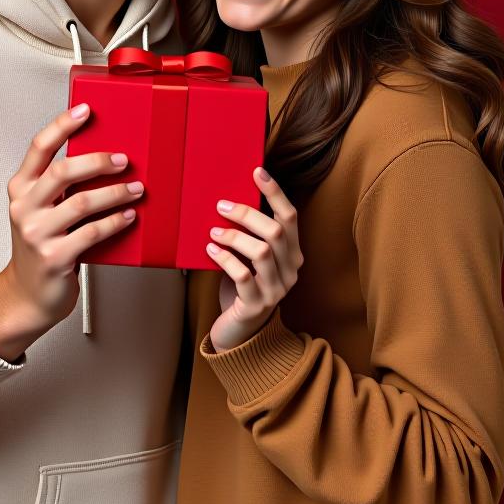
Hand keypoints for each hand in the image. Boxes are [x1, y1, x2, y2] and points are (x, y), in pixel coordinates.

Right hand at [0, 102, 141, 359]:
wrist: (28, 295)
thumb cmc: (42, 245)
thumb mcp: (42, 209)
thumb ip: (60, 185)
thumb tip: (103, 155)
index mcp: (21, 188)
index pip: (39, 147)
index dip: (62, 125)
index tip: (86, 109)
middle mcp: (25, 207)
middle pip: (62, 172)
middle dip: (98, 161)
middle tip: (124, 160)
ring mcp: (37, 234)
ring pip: (82, 203)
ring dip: (115, 193)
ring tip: (137, 189)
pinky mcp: (55, 258)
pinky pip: (92, 233)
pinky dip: (115, 221)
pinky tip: (129, 216)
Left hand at [206, 166, 302, 352]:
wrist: (241, 332)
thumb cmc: (243, 286)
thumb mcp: (251, 258)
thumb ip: (251, 235)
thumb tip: (228, 199)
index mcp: (293, 253)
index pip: (290, 217)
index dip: (275, 192)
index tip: (257, 171)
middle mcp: (291, 270)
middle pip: (275, 232)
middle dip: (247, 214)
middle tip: (221, 206)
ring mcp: (276, 289)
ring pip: (262, 252)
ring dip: (234, 237)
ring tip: (214, 231)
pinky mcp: (257, 305)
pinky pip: (243, 276)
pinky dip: (225, 259)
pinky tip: (211, 250)